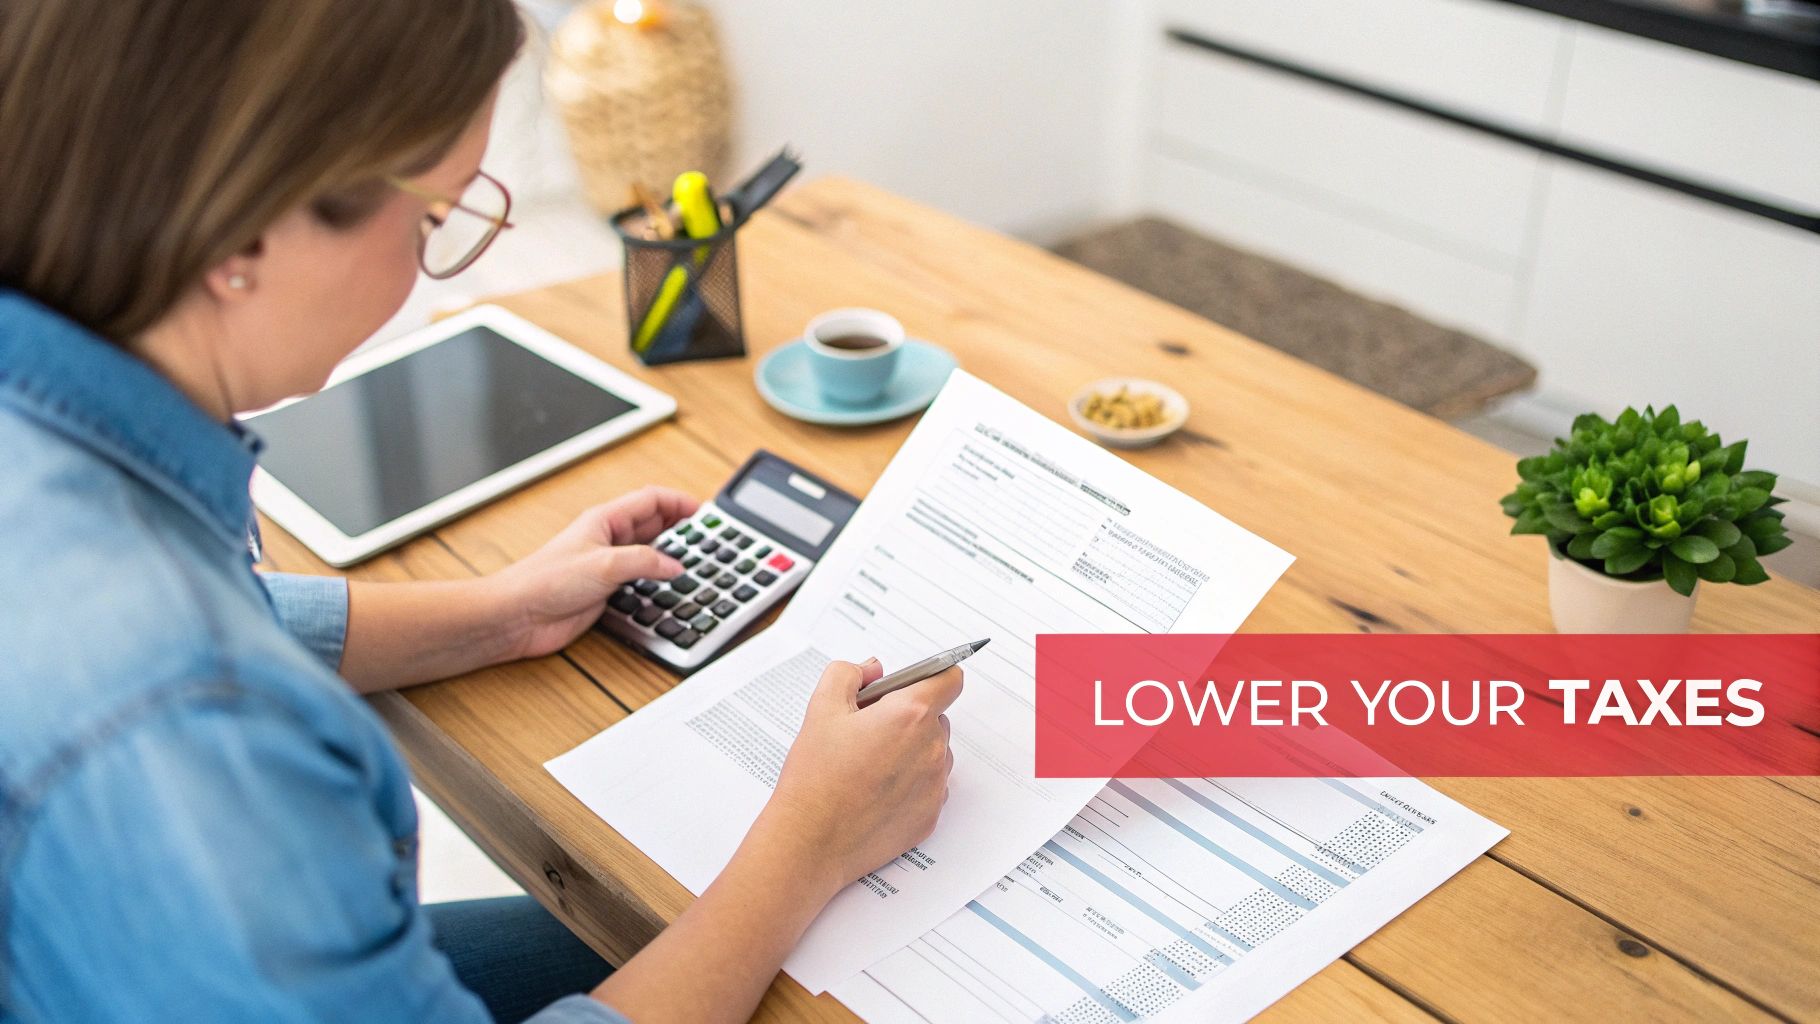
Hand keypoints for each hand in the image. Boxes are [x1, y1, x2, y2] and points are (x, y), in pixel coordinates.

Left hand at [490, 486, 698, 659]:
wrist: (518, 615)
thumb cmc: (544, 580)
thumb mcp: (605, 564)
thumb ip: (645, 562)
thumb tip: (676, 565)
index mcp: (606, 521)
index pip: (651, 500)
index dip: (679, 502)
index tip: (705, 513)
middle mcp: (609, 540)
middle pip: (654, 526)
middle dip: (682, 530)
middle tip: (708, 539)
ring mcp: (608, 566)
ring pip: (650, 555)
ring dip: (672, 558)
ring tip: (697, 563)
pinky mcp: (607, 592)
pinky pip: (641, 582)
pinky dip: (659, 583)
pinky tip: (672, 590)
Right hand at [759, 658, 962, 891]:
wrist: (811, 841)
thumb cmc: (815, 777)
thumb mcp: (821, 708)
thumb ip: (849, 674)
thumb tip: (873, 669)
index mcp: (910, 715)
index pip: (950, 679)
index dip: (933, 676)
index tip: (915, 683)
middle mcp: (932, 749)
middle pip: (937, 717)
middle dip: (910, 717)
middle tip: (870, 730)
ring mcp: (935, 786)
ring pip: (934, 753)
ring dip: (912, 751)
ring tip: (869, 765)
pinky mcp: (931, 816)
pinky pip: (930, 788)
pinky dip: (910, 785)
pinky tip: (875, 792)